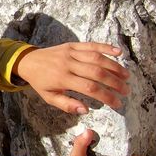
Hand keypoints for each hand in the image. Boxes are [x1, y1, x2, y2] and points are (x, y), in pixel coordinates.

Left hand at [13, 42, 129, 113]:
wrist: (28, 61)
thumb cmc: (41, 82)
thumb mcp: (49, 97)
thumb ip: (67, 105)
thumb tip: (86, 110)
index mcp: (62, 78)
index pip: (89, 88)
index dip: (106, 96)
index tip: (117, 103)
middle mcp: (68, 64)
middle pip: (97, 72)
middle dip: (114, 82)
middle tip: (126, 91)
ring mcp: (71, 52)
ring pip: (97, 57)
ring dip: (114, 66)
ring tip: (126, 76)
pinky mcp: (72, 45)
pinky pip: (91, 44)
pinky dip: (106, 47)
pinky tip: (119, 52)